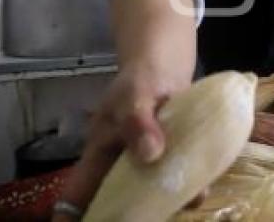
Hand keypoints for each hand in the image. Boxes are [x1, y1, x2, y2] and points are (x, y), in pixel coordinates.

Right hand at [53, 62, 190, 220]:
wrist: (166, 67)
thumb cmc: (140, 79)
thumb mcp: (136, 96)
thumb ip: (138, 124)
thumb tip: (150, 155)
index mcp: (99, 156)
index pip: (78, 193)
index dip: (73, 216)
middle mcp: (119, 166)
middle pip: (115, 201)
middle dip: (126, 217)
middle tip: (147, 221)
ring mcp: (146, 164)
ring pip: (149, 195)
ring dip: (163, 204)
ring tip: (181, 206)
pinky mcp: (171, 159)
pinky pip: (175, 181)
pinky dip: (187, 188)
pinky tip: (200, 191)